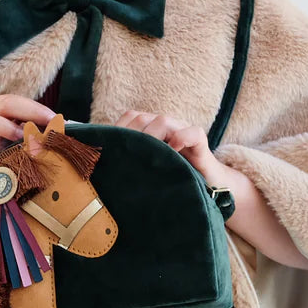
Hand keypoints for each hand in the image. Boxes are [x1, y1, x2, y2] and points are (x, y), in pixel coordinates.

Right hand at [0, 94, 56, 204]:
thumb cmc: (15, 153)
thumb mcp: (28, 140)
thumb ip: (43, 132)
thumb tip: (67, 129)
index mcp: (6, 112)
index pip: (18, 100)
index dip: (37, 108)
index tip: (55, 119)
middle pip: (2, 102)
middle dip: (27, 112)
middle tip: (43, 128)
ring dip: (3, 127)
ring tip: (20, 139)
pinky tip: (4, 157)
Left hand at [111, 110, 230, 187]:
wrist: (208, 189)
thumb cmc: (171, 179)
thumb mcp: (146, 170)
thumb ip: (129, 162)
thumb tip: (99, 167)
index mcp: (150, 130)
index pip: (130, 118)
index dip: (119, 131)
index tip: (111, 152)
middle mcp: (166, 128)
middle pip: (142, 119)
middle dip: (132, 138)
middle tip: (128, 161)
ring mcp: (183, 132)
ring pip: (164, 121)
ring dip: (152, 137)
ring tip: (148, 158)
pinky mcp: (200, 143)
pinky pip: (192, 132)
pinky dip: (182, 138)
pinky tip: (172, 151)